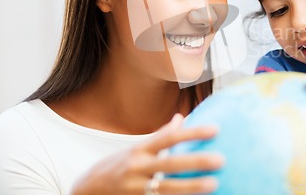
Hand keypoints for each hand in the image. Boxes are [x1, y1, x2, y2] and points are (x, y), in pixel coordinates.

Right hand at [71, 114, 222, 194]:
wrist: (85, 191)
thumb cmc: (117, 166)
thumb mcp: (136, 148)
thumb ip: (160, 136)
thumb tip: (181, 118)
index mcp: (140, 150)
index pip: (169, 137)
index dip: (192, 132)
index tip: (216, 129)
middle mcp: (137, 168)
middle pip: (170, 164)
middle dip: (195, 162)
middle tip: (221, 159)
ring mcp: (134, 189)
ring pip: (166, 189)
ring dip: (191, 187)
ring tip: (214, 184)